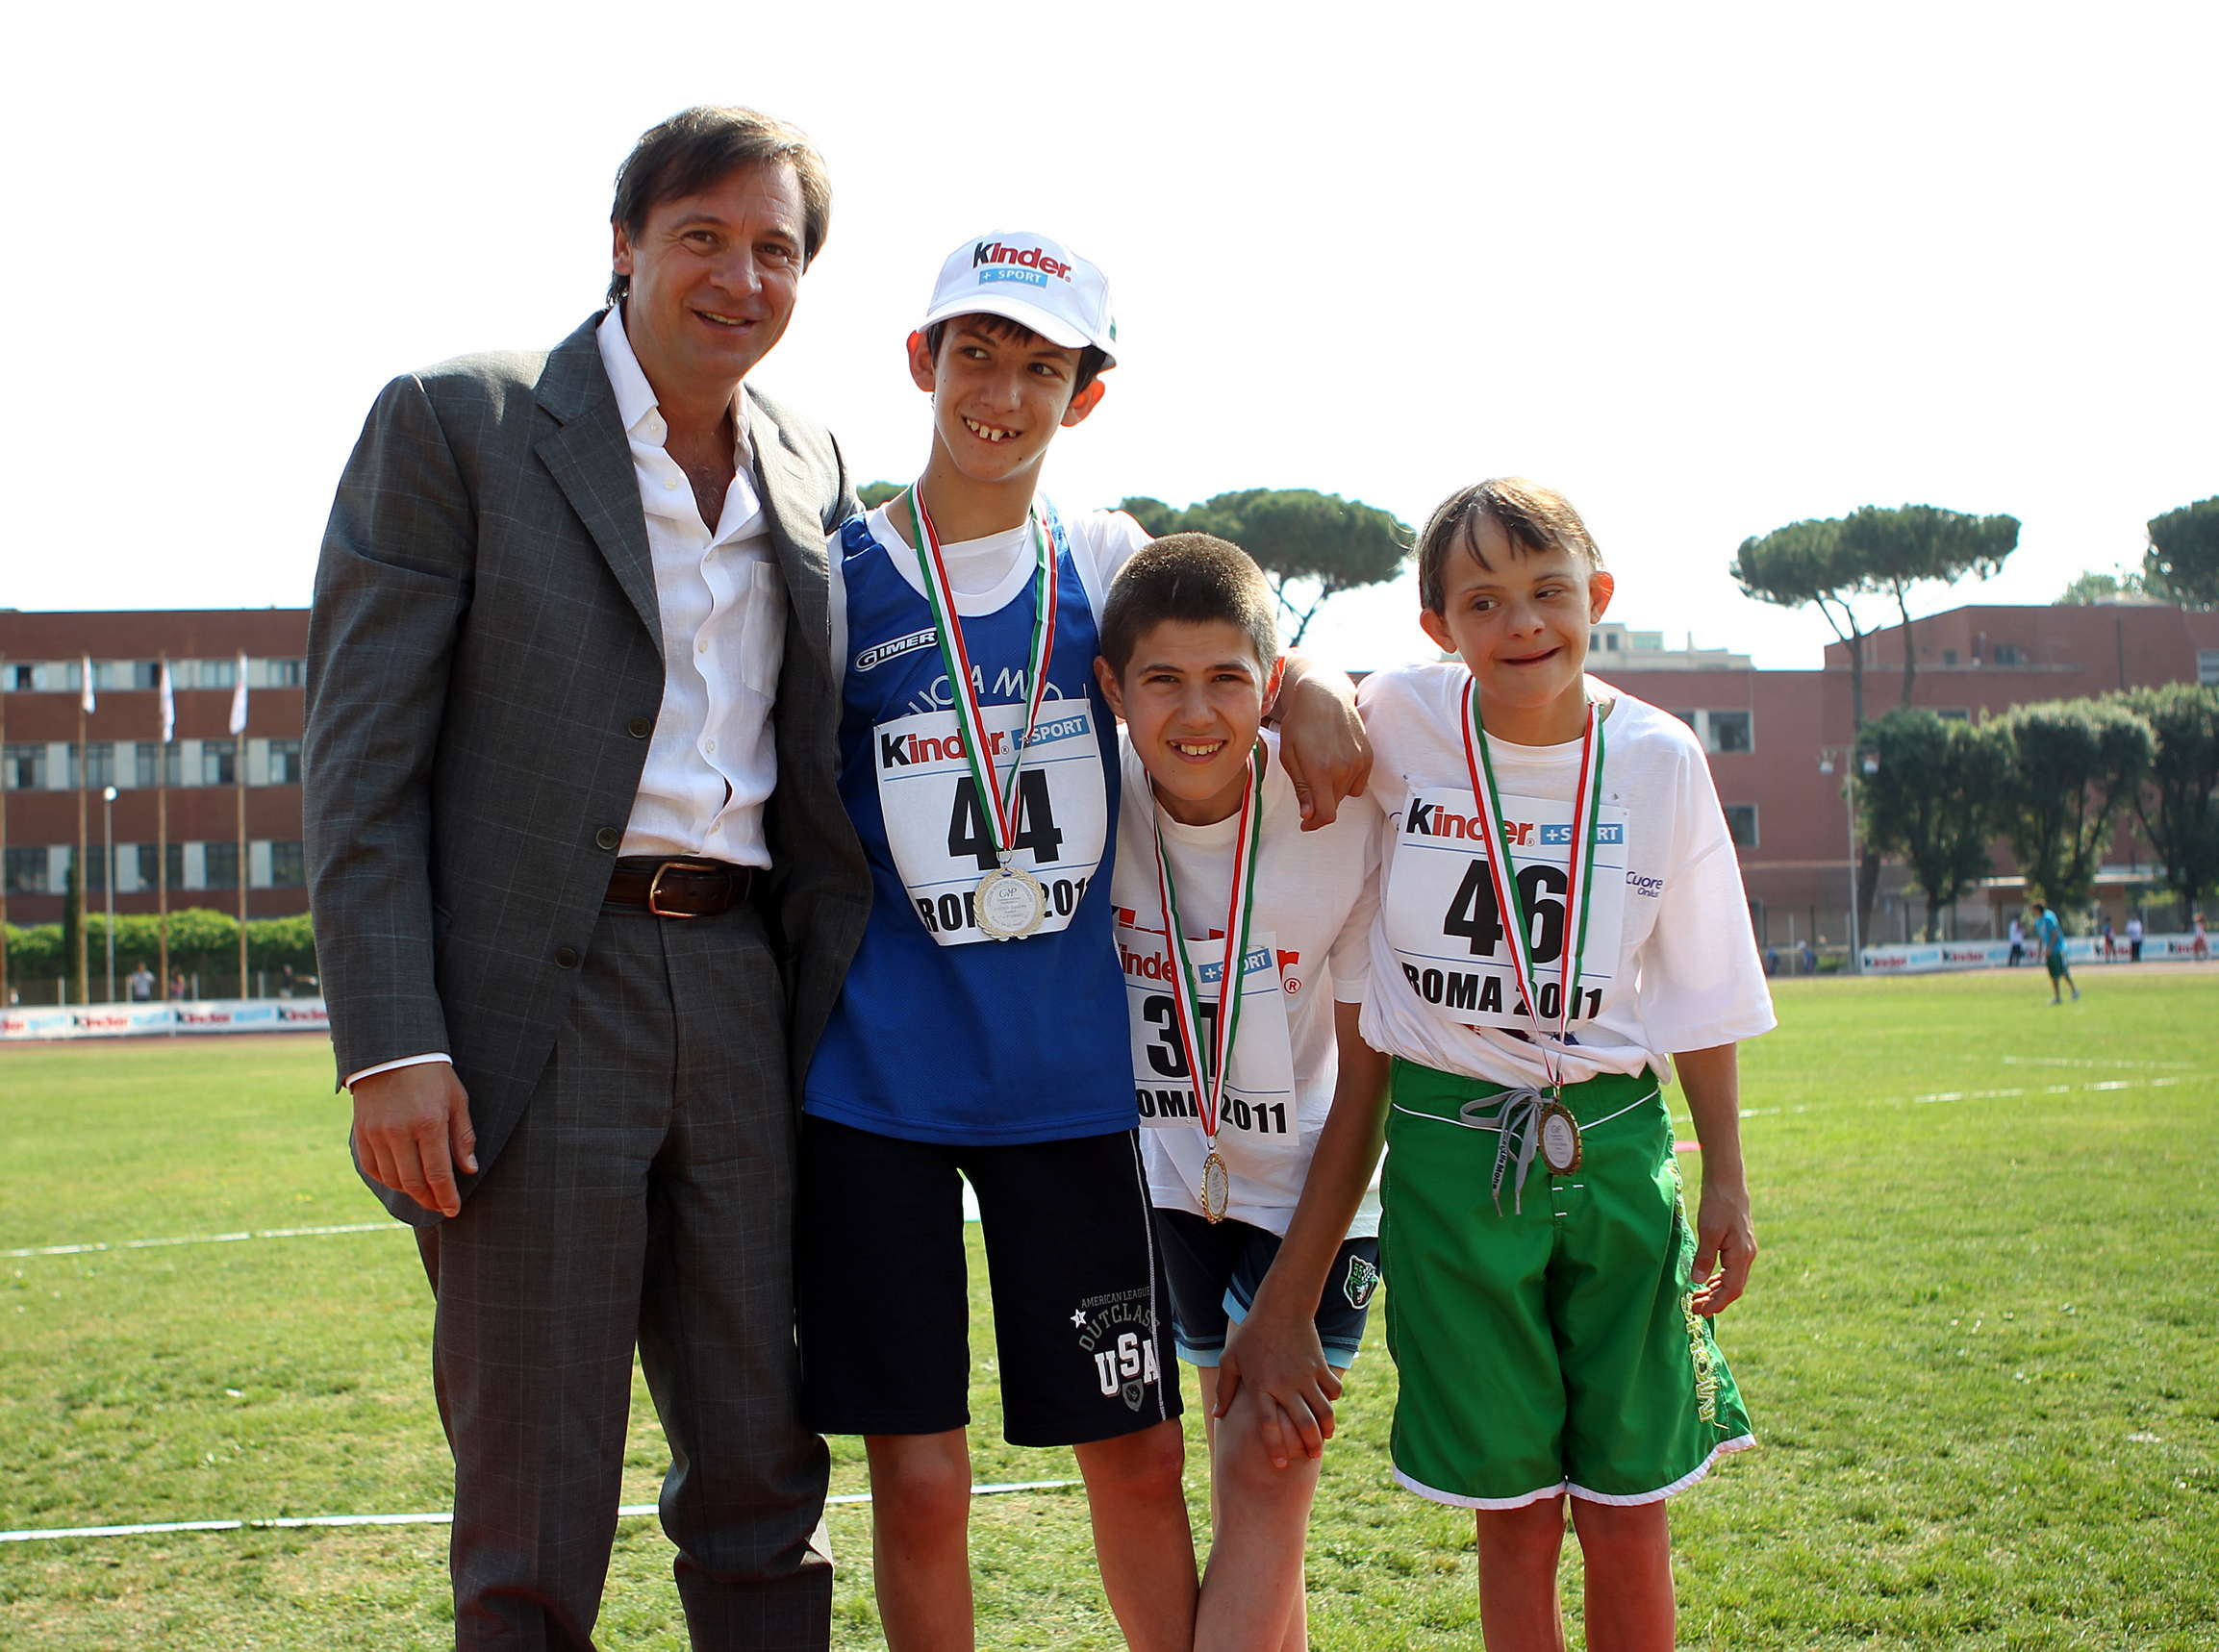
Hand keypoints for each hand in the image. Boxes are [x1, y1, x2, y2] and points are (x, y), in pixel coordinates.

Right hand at [352, 1064, 476, 1217]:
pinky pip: (372, 1167)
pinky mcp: (361, 1132)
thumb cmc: (432, 1074)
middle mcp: (399, 1132)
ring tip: (424, 1194)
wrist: (392, 1051)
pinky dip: (387, 1179)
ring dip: (409, 1192)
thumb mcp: (457, 1099)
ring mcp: (376, 1133)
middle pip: (413, 1182)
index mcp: (428, 1123)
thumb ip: (463, 1136)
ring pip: (392, 1179)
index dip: (446, 1196)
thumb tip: (469, 1169)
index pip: (438, 1173)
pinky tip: (401, 1180)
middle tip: (441, 1207)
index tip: (454, 1210)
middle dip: (429, 1200)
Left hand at [1217, 1308, 1342, 1465]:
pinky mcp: (1320, 1366)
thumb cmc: (1252, 1335)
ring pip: (1324, 1411)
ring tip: (1326, 1436)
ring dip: (1327, 1427)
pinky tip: (1328, 1402)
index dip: (1275, 1447)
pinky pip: (1334, 1389)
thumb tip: (1217, 1415)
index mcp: (1260, 1386)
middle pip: (1303, 1424)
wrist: (1281, 1307)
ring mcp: (1305, 1376)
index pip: (1268, 1425)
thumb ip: (1224, 1390)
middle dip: (1311, 1445)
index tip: (1280, 1464)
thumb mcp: (1231, 1360)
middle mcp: (1285, 1385)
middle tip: (1313, 1455)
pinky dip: (1333, 1398)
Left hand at [1275, 671, 1371, 830]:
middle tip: (1307, 789)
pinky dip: (1347, 780)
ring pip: (1346, 794)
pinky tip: (1336, 762)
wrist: (1324, 695)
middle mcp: (1343, 769)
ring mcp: (1359, 763)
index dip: (1315, 824)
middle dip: (1320, 804)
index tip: (1306, 824)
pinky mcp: (1368, 756)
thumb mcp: (1290, 755)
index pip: (1326, 814)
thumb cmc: (1300, 723)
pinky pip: (1358, 783)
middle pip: (1334, 805)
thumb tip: (1309, 815)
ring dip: (1333, 790)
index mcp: (1320, 770)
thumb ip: (1302, 788)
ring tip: (1320, 767)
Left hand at [1689, 1178, 1756, 1314]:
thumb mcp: (1708, 1231)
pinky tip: (1708, 1282)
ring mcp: (1746, 1250)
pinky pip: (1732, 1269)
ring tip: (1698, 1298)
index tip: (1701, 1312)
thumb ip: (1704, 1258)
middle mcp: (1747, 1255)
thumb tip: (1698, 1282)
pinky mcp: (1740, 1244)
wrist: (1728, 1183)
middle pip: (1734, 1288)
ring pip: (1733, 1279)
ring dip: (1716, 1291)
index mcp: (1741, 1255)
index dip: (1717, 1303)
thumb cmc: (1717, 1204)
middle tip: (1695, 1308)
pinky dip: (1720, 1279)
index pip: (1732, 1289)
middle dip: (1715, 1300)